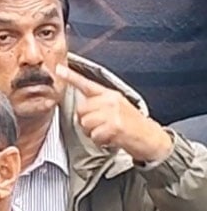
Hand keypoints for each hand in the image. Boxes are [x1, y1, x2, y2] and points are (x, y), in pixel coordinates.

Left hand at [56, 65, 172, 163]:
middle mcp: (111, 101)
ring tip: (107, 132)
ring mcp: (113, 112)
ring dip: (92, 132)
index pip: (87, 84)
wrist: (151, 138)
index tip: (58, 69)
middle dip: (85, 121)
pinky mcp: (114, 126)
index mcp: (110, 94)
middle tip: (100, 126)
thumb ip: (99, 104)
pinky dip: (100, 141)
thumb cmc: (132, 125)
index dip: (71, 77)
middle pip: (80, 110)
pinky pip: (94, 135)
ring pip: (85, 123)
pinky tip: (111, 138)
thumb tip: (82, 109)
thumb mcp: (117, 107)